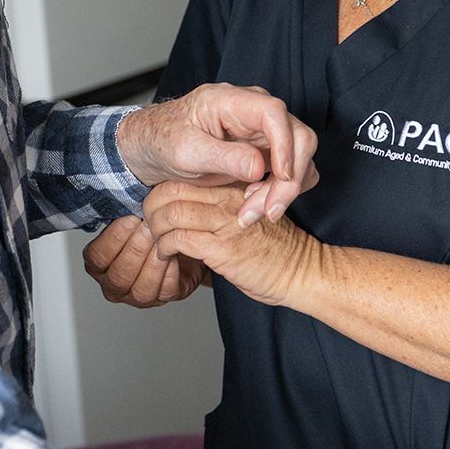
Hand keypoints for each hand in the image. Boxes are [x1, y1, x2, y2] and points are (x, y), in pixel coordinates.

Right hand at [81, 217, 205, 308]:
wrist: (181, 240)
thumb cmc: (150, 229)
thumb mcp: (131, 219)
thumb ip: (122, 215)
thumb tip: (121, 198)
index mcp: (99, 266)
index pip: (97, 258)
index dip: (113, 239)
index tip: (129, 219)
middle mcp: (114, 285)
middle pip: (118, 275)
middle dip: (135, 249)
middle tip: (148, 227)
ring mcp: (138, 297)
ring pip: (141, 288)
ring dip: (152, 260)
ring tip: (161, 238)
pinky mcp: (163, 299)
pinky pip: (165, 290)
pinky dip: (171, 271)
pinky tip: (174, 253)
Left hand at [116, 84, 318, 224]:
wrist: (153, 148)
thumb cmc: (163, 142)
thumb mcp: (185, 152)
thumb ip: (222, 157)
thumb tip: (260, 167)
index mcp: (231, 101)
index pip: (274, 113)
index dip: (285, 145)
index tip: (281, 177)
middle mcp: (253, 110)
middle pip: (297, 136)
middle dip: (289, 178)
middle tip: (267, 212)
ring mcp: (262, 129)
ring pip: (299, 155)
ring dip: (285, 189)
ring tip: (253, 212)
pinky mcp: (266, 148)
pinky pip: (291, 167)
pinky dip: (283, 189)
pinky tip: (257, 203)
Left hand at [145, 182, 321, 308]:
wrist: (301, 272)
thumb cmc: (277, 247)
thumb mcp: (250, 212)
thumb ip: (223, 203)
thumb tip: (187, 206)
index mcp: (236, 185)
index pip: (187, 176)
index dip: (164, 191)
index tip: (157, 206)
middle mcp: (230, 197)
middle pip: (173, 190)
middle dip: (151, 207)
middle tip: (148, 221)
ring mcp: (226, 221)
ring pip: (171, 212)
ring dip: (155, 229)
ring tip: (156, 239)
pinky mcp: (222, 247)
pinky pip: (179, 238)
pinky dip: (165, 246)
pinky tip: (166, 253)